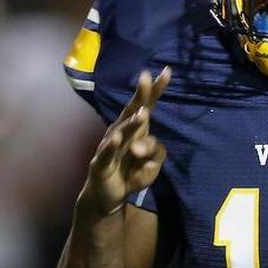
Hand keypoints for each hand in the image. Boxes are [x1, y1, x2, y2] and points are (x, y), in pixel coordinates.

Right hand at [80, 68, 171, 215]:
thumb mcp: (152, 165)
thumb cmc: (132, 173)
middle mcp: (121, 132)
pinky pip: (106, 154)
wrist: (110, 196)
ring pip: (122, 131)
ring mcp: (109, 147)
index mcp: (136, 130)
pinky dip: (111, 146)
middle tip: (146, 78)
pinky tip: (117, 138)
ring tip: (143, 113)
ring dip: (132, 123)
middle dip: (140, 95)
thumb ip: (156, 151)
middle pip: (132, 111)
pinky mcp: (100, 164)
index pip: (147, 105)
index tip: (166, 71)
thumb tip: (143, 144)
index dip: (155, 89)